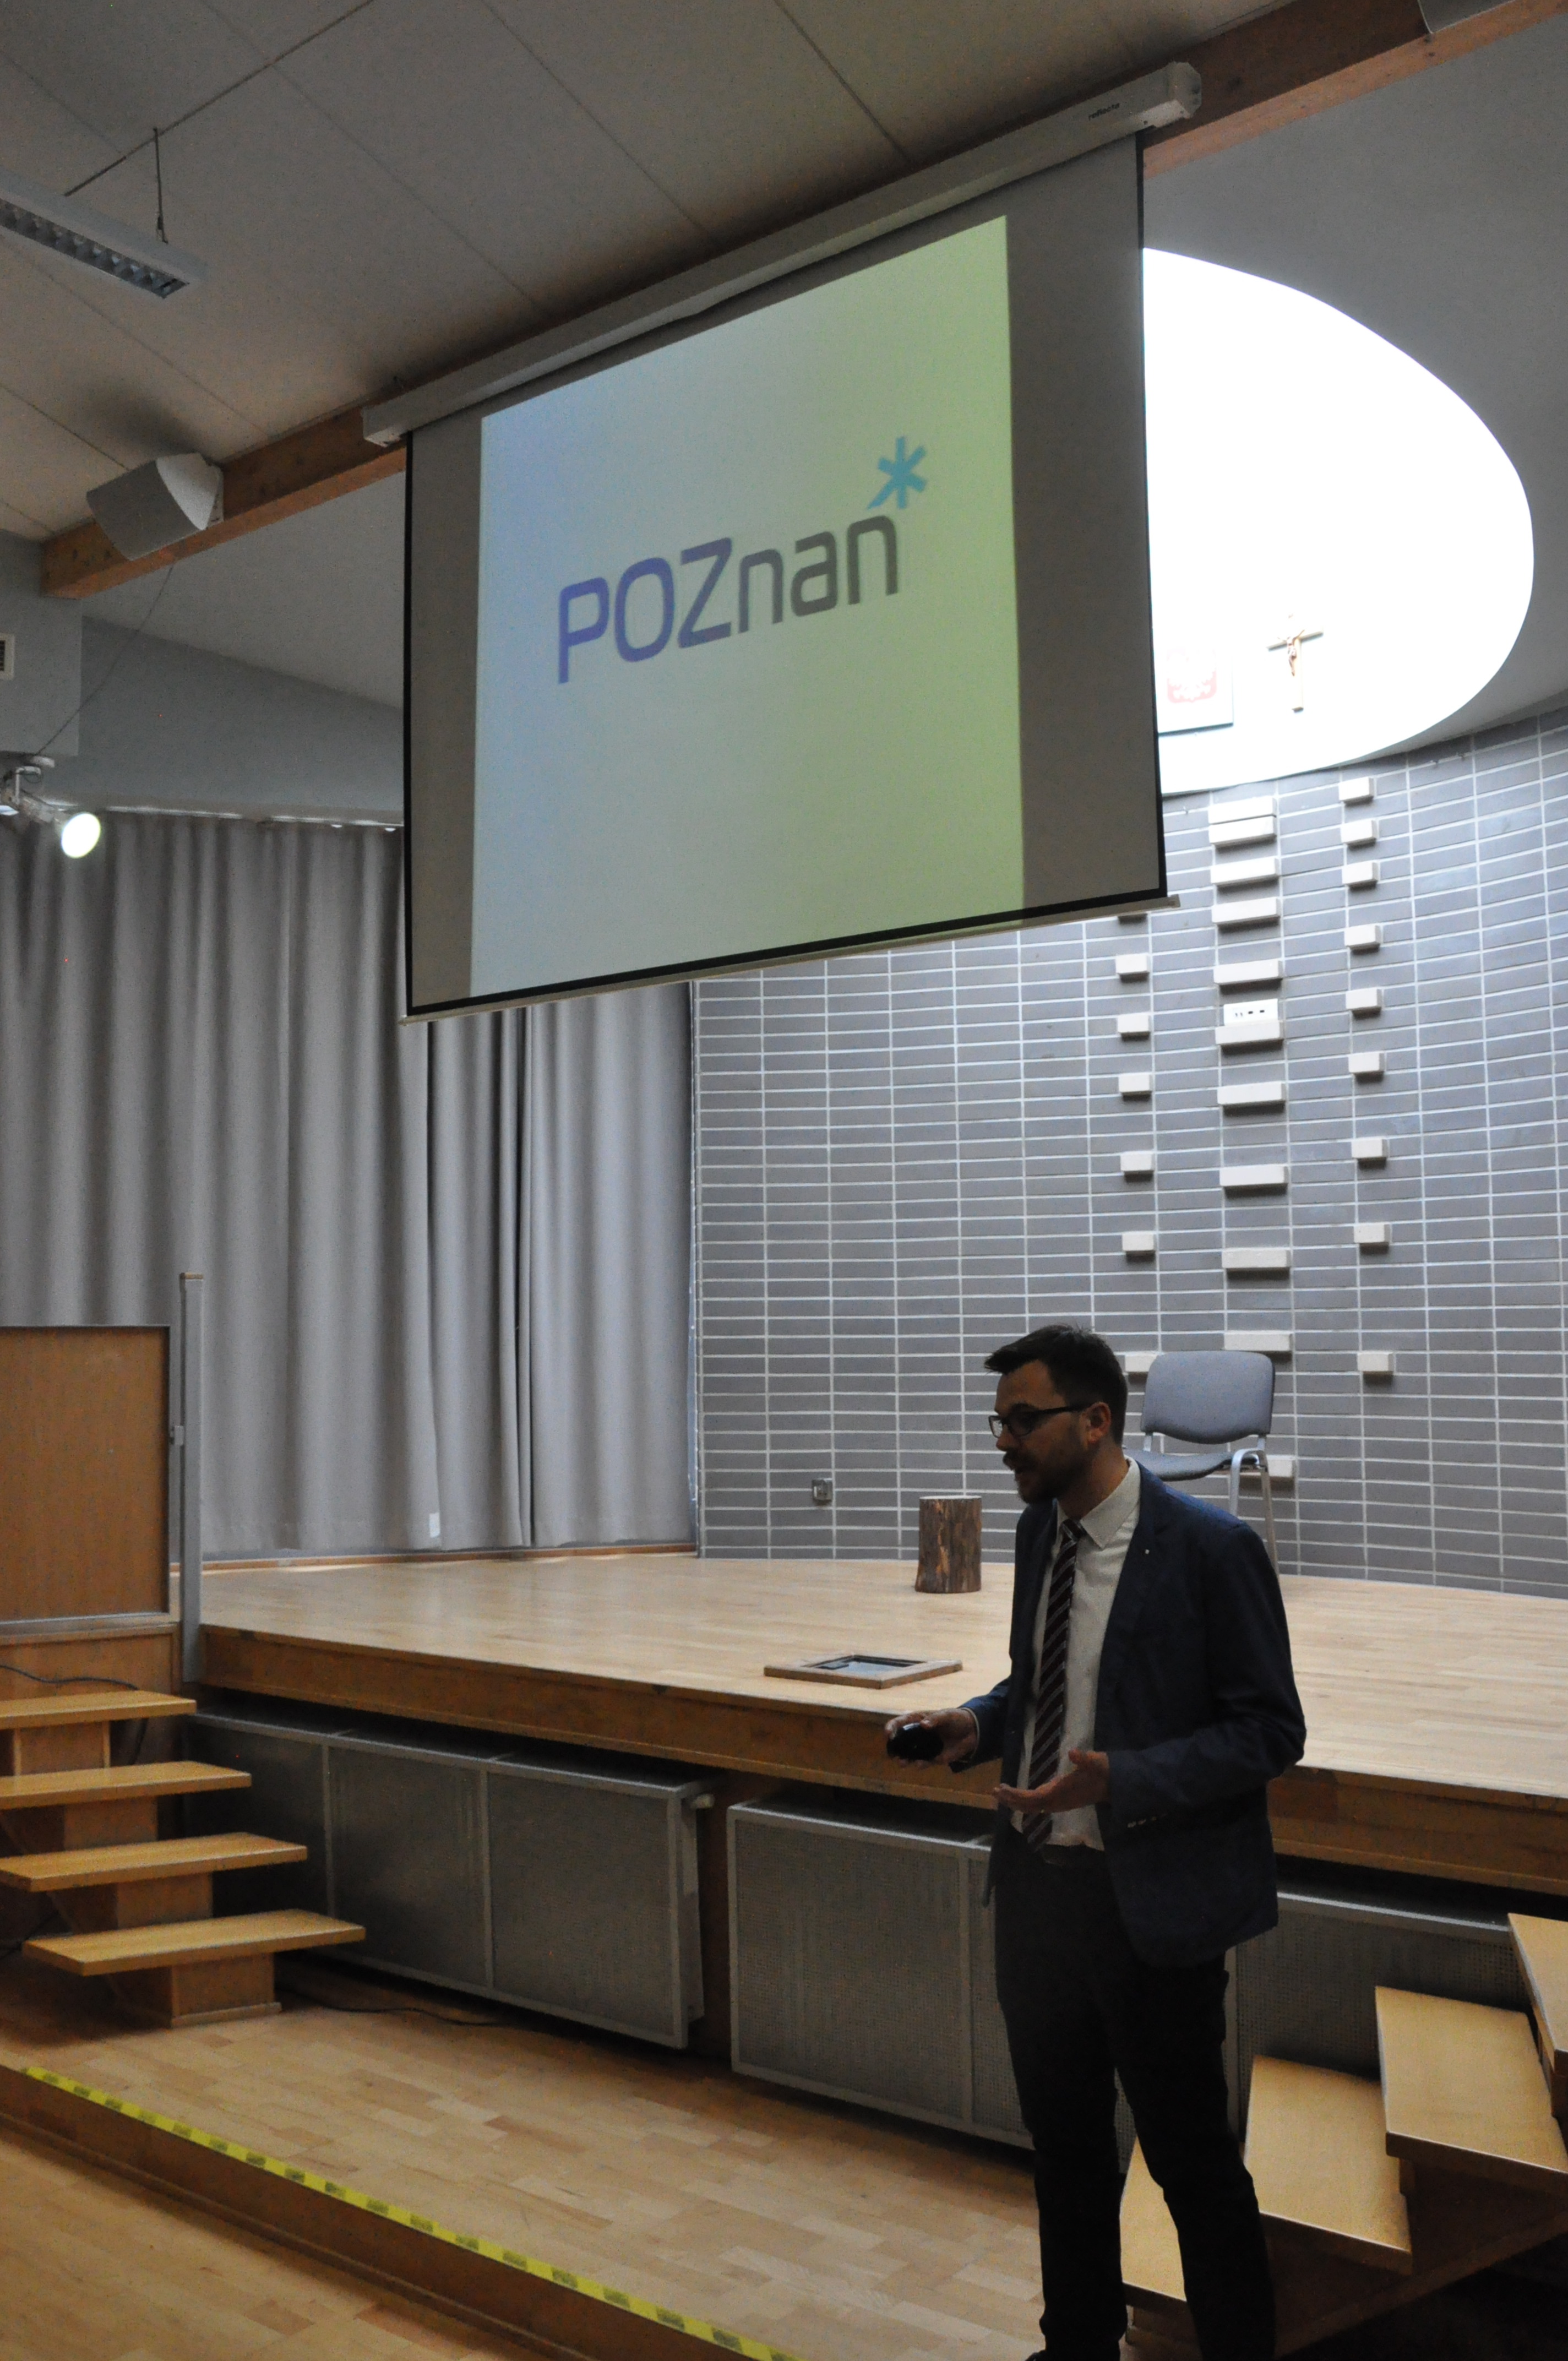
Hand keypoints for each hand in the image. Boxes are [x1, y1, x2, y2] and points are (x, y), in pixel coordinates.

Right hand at [884, 1708, 978, 1765]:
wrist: (971, 1732)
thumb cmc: (956, 1719)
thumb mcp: (947, 1715)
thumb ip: (935, 1719)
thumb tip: (923, 1724)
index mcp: (918, 1720)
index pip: (900, 1723)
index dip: (892, 1727)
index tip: (887, 1733)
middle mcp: (918, 1735)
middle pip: (901, 1742)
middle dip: (894, 1748)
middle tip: (891, 1753)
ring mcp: (924, 1747)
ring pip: (910, 1755)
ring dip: (904, 1759)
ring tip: (901, 1763)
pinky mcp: (933, 1757)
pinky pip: (924, 1762)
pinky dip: (920, 1764)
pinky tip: (919, 1764)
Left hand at [993, 1747, 1109, 1816]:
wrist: (1115, 1783)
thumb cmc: (1104, 1771)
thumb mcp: (1096, 1762)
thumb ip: (1085, 1759)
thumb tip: (1073, 1753)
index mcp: (1062, 1793)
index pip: (1035, 1799)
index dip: (1018, 1797)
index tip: (1003, 1790)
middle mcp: (1058, 1801)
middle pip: (1030, 1806)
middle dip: (1012, 1800)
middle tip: (994, 1791)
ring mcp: (1058, 1801)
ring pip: (1033, 1806)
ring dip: (1016, 1801)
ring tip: (1000, 1793)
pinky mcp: (1060, 1798)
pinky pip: (1038, 1803)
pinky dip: (1025, 1800)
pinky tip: (1017, 1795)